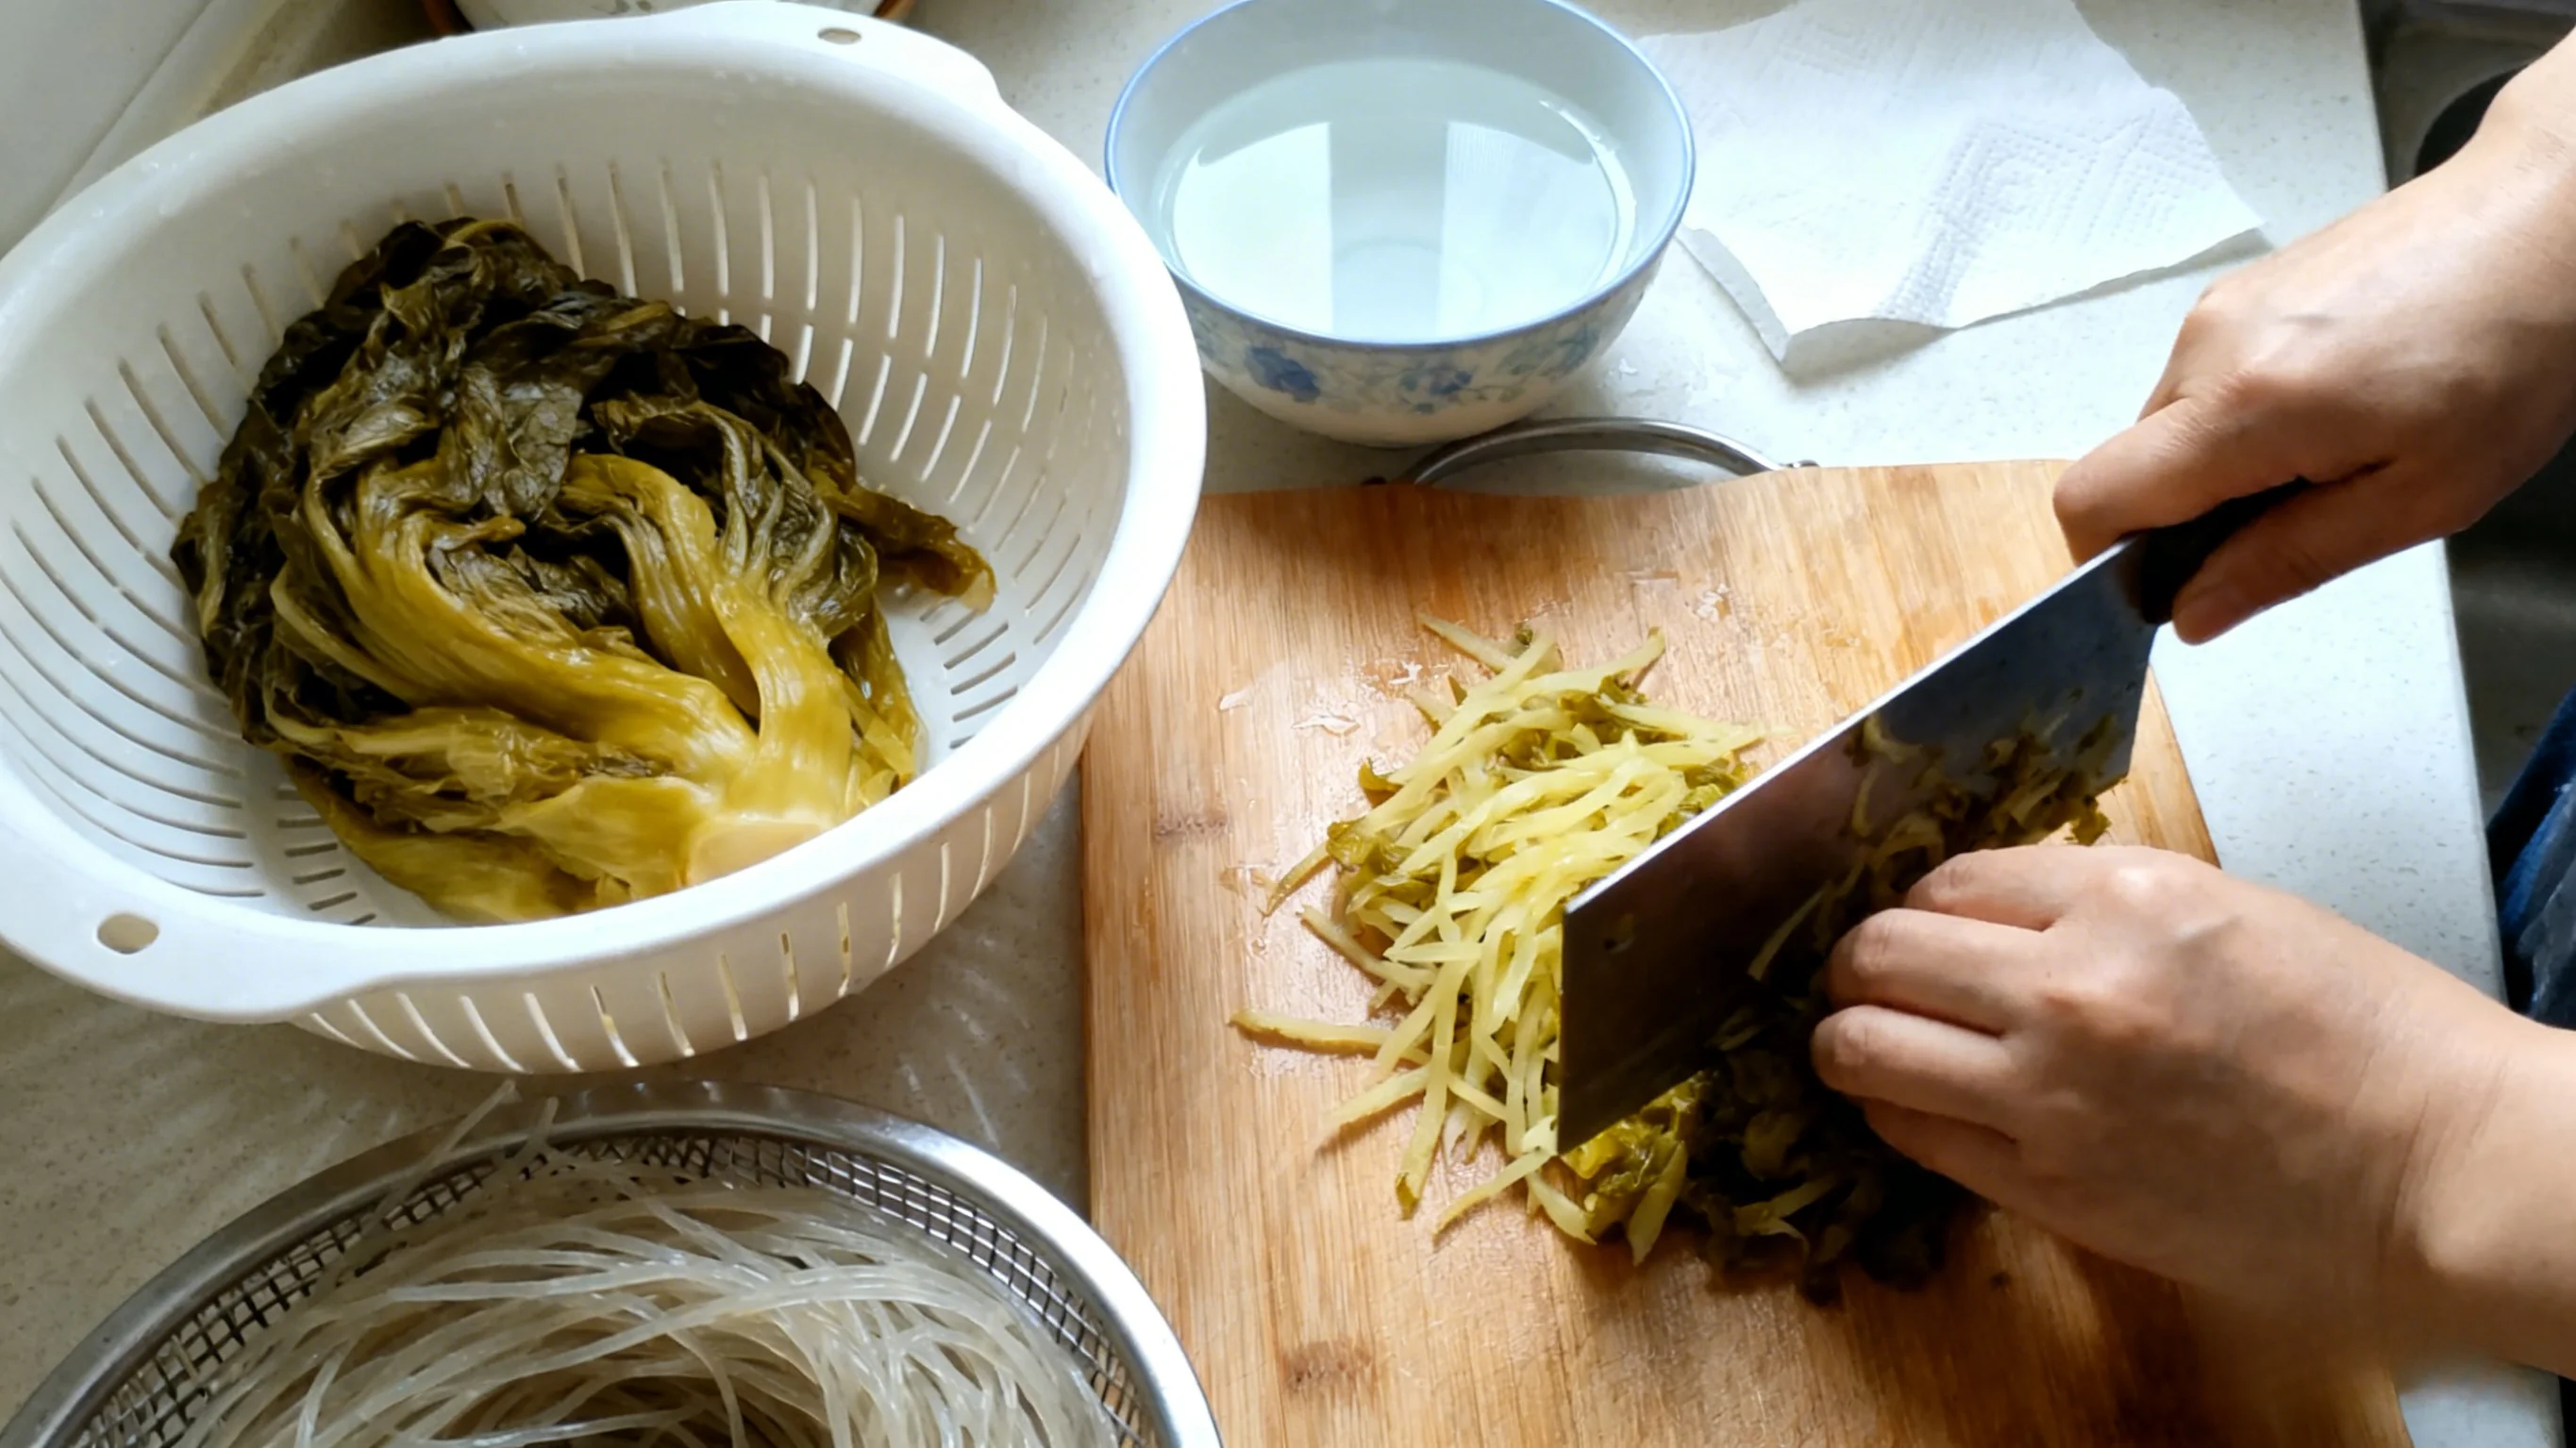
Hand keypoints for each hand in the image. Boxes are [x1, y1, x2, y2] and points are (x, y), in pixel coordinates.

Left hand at [1809, 845, 2516, 1326]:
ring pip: (1863, 1048)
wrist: (2439, 1168)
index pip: (1951, 878)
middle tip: (1866, 977)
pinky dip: (1896, 1112)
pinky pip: (1914, 1134)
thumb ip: (2104, 902)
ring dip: (1849, 1039)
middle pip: (1880, 952)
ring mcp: (2047, 1094)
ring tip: (1863, 1040)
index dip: (1922, 902)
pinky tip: (1918, 1104)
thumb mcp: (2232, 910)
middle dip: (1860, 962)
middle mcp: (2066, 988)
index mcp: (2123, 898)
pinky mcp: (2048, 1187)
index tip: (1922, 923)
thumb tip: (2007, 907)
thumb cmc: (2367, 1036)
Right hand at [2055, 48, 2575, 641]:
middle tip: (2306, 509)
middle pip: (2130, 466)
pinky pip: (2203, 379)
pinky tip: (2338, 398)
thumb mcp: (2422, 497)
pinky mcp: (2240, 288)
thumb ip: (2289, 560)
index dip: (2111, 559)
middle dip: (2191, 512)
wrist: (2548, 219)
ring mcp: (2220, 307)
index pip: (2093, 499)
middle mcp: (2209, 345)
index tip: (2173, 580)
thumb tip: (2194, 611)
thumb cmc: (2513, 348)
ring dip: (2226, 459)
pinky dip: (2245, 413)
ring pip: (2168, 423)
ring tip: (2341, 441)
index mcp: (2245, 407)